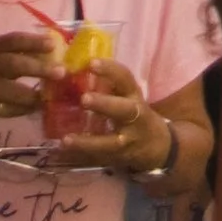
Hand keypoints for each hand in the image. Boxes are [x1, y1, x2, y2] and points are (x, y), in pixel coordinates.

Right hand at [0, 27, 61, 136]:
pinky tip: (34, 109)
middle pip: (14, 65)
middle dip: (39, 69)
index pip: (11, 40)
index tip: (53, 44)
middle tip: (60, 72)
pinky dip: (23, 110)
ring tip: (50, 97)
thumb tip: (49, 56)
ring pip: (14, 93)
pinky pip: (7, 111)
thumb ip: (10, 57)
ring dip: (35, 96)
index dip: (33, 41)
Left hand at [59, 57, 165, 174]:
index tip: (91, 63)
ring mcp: (128, 140)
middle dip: (105, 104)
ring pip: (110, 142)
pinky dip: (82, 155)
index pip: (126, 79)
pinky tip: (65, 150)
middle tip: (84, 98)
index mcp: (134, 96)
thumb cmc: (135, 113)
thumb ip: (109, 86)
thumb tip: (74, 69)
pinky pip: (100, 157)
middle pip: (123, 110)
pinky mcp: (119, 157)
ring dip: (88, 142)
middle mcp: (134, 117)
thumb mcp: (128, 96)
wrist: (156, 145)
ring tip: (67, 139)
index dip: (110, 70)